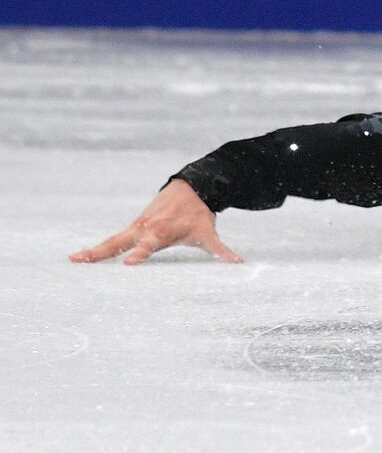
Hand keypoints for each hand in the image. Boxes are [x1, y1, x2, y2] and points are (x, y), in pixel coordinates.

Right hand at [69, 179, 241, 264]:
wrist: (191, 189)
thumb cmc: (198, 215)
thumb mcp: (208, 233)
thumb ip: (220, 249)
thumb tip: (237, 262)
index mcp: (160, 232)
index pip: (147, 247)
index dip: (139, 254)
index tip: (129, 263)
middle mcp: (144, 229)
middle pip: (119, 243)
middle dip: (102, 252)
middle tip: (83, 260)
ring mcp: (136, 227)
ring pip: (112, 241)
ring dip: (93, 251)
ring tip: (73, 260)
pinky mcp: (134, 226)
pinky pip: (114, 239)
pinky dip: (99, 248)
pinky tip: (83, 257)